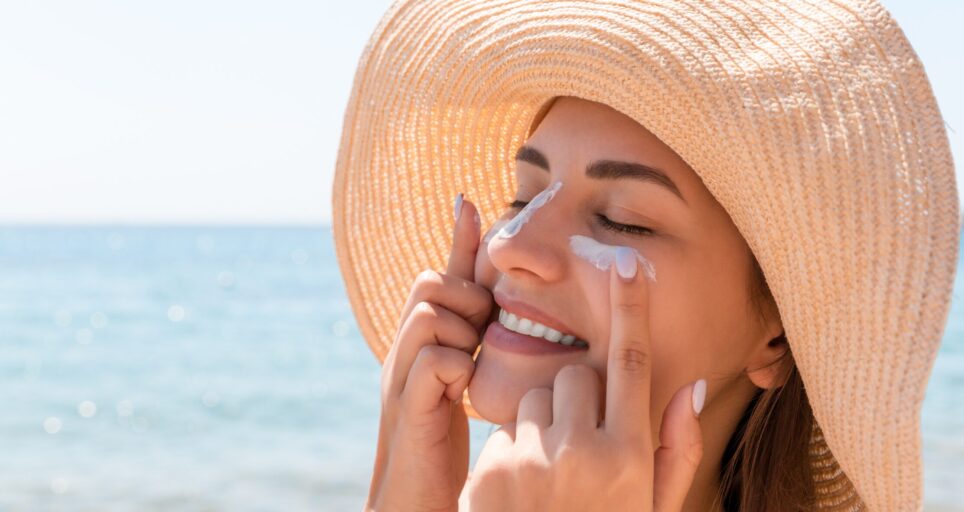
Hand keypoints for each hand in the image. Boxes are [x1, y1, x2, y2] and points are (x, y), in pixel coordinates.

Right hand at [366, 194, 491, 511]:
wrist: (416, 506)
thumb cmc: (445, 448)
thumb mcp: (465, 387)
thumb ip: (478, 347)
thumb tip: (499, 312)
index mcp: (423, 345)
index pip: (440, 277)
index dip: (457, 240)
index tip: (471, 200)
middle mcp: (405, 353)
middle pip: (429, 282)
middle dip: (464, 295)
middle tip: (481, 331)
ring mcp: (401, 378)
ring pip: (429, 311)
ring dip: (461, 329)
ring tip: (472, 361)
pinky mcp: (407, 409)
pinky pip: (433, 358)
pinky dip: (455, 367)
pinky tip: (465, 390)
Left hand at [465, 247, 705, 510]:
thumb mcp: (654, 508)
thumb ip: (677, 449)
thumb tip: (690, 383)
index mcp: (630, 457)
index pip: (632, 364)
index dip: (630, 308)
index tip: (625, 263)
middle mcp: (582, 453)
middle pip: (575, 376)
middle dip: (578, 398)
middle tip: (580, 447)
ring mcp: (531, 463)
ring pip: (535, 399)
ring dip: (544, 425)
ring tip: (551, 479)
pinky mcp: (489, 473)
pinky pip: (504, 432)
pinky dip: (515, 451)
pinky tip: (522, 496)